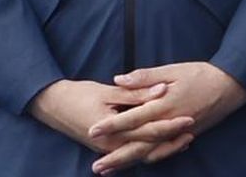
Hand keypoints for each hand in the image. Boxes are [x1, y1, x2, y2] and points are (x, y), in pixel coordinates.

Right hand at [29, 78, 192, 166]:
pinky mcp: (108, 148)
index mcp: (114, 131)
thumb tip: (161, 89)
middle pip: (149, 147)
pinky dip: (150, 149)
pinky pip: (134, 153)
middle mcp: (112, 146)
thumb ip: (136, 92)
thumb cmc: (79, 95)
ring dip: (164, 148)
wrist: (53, 106)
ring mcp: (110, 149)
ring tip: (184, 140)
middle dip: (172, 141)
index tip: (189, 118)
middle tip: (192, 131)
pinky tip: (164, 143)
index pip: (149, 131)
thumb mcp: (108, 91)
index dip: (170, 125)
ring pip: (143, 154)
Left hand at [94, 63, 245, 173]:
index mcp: (163, 105)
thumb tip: (119, 80)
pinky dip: (149, 159)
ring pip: (150, 153)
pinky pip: (165, 153)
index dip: (111, 126)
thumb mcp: (172, 70)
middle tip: (96, 167)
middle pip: (138, 145)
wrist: (231, 86)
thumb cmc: (201, 74)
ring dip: (128, 162)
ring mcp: (178, 134)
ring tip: (110, 169)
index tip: (92, 130)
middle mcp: (169, 123)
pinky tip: (138, 162)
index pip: (131, 118)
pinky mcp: (185, 137)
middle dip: (115, 157)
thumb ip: (144, 77)